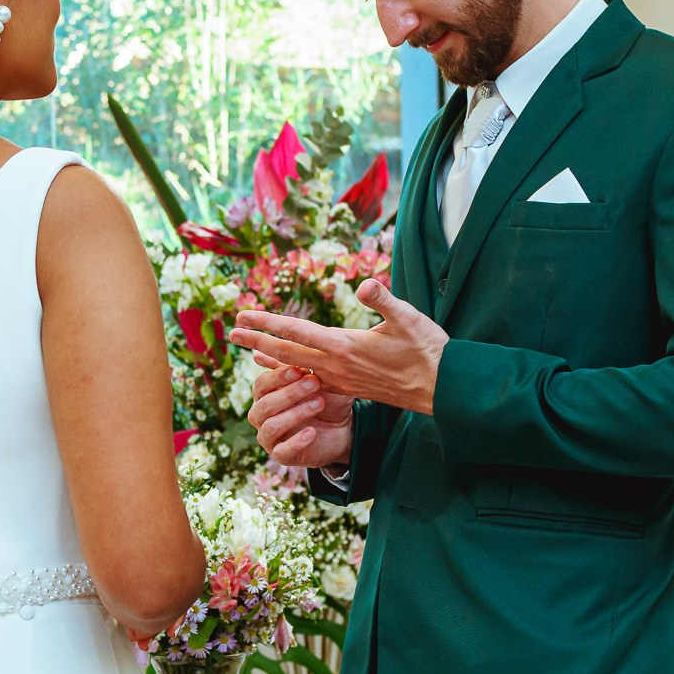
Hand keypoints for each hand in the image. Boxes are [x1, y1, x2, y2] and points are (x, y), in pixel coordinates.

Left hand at [230, 279, 449, 415]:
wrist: (441, 389)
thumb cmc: (427, 350)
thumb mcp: (409, 318)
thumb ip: (384, 300)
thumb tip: (365, 284)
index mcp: (344, 347)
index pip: (296, 332)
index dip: (267, 323)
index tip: (242, 316)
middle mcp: (336, 367)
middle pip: (286, 353)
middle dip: (257, 342)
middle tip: (232, 333)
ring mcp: (341, 380)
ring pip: (296, 369)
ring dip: (271, 358)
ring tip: (249, 351)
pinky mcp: (349, 388)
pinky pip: (310, 379)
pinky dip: (293, 372)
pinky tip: (286, 370)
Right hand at [246, 362, 354, 469]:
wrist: (343, 427)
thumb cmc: (325, 397)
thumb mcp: (316, 379)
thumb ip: (296, 365)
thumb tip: (270, 347)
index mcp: (265, 394)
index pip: (261, 384)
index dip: (278, 377)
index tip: (299, 369)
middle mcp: (261, 416)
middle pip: (265, 404)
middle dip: (290, 393)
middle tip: (314, 383)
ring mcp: (269, 437)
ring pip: (271, 426)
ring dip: (296, 413)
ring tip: (319, 403)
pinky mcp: (282, 456)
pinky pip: (282, 451)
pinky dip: (297, 441)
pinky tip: (312, 432)